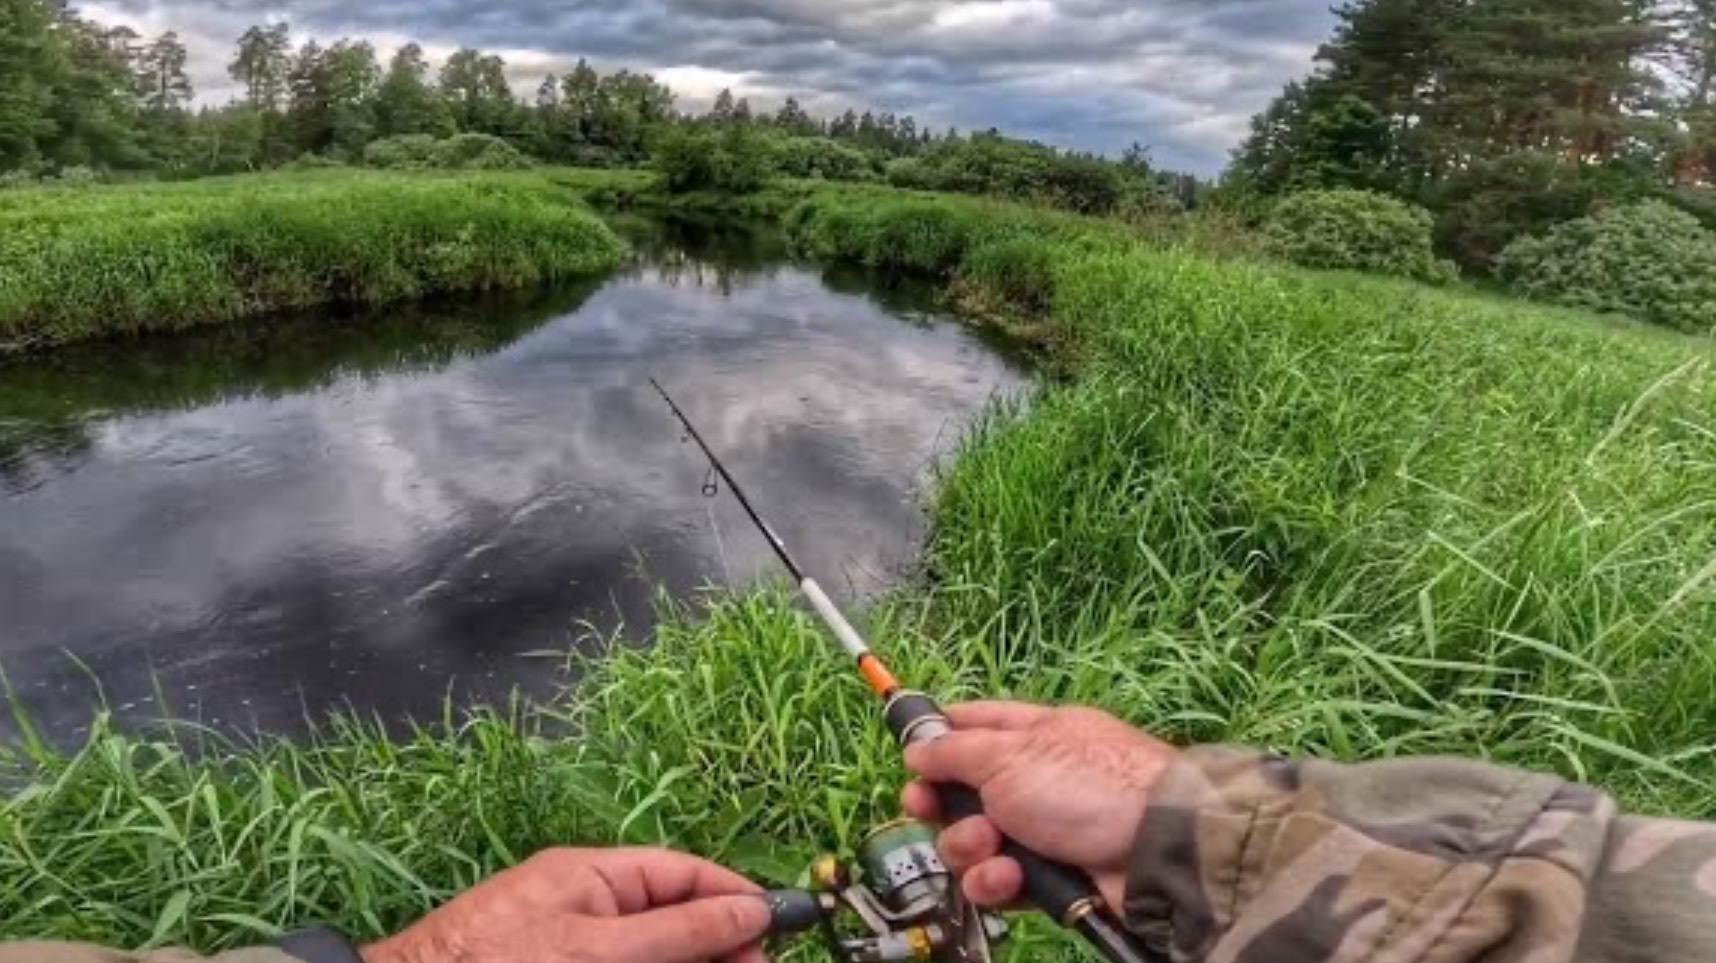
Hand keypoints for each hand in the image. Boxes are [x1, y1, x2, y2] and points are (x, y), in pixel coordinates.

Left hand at [361, 847, 770, 962]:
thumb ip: (677, 931)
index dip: (733, 899)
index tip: (777, 932)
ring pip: (647, 953)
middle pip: (670, 922)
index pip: (681, 874)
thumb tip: (749, 909)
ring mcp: (571, 948)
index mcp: (591, 876)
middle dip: (715, 949)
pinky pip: (619, 961)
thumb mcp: (598, 950)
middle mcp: (583, 909)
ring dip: (686, 961)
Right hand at [901, 702, 1175, 910]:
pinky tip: (1008, 878)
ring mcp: (1042, 829)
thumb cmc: (1090, 784)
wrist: (1154, 852)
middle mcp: (1034, 779)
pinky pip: (1000, 880)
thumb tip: (917, 748)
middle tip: (929, 810)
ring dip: (970, 848)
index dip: (937, 738)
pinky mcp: (1049, 875)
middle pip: (963, 791)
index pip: (973, 724)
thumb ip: (954, 751)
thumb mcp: (1010, 754)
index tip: (910, 756)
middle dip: (942, 806)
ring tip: (991, 847)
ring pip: (975, 841)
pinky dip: (997, 882)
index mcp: (1031, 734)